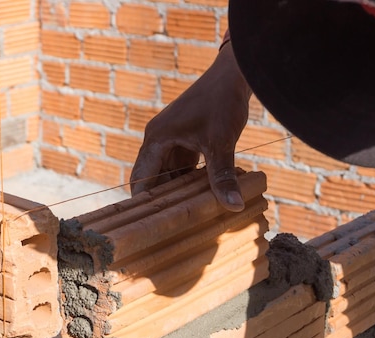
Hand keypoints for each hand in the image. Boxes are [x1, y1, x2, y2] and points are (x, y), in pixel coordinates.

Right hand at [130, 44, 251, 211]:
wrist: (233, 75)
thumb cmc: (222, 102)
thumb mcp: (221, 142)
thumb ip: (222, 176)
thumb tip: (232, 205)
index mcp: (156, 139)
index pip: (140, 178)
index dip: (143, 202)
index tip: (147, 224)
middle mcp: (158, 139)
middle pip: (151, 178)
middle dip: (160, 200)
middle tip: (168, 226)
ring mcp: (171, 139)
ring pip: (167, 173)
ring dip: (176, 191)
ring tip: (183, 216)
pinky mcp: (185, 138)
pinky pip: (180, 166)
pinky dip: (188, 180)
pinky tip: (199, 195)